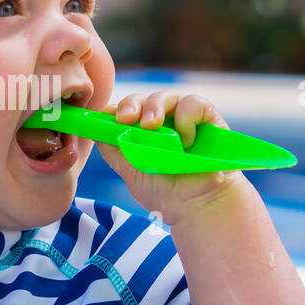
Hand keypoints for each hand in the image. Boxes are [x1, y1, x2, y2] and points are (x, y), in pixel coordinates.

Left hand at [94, 91, 243, 226]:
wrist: (198, 208)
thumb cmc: (165, 193)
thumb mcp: (131, 172)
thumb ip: (114, 150)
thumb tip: (97, 129)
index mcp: (141, 132)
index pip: (125, 110)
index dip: (115, 110)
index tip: (109, 119)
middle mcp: (162, 121)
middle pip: (142, 99)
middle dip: (131, 104)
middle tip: (127, 118)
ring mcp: (184, 118)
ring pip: (166, 96)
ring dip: (154, 106)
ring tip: (151, 125)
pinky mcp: (208, 119)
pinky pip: (193, 103)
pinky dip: (186, 116)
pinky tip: (185, 140)